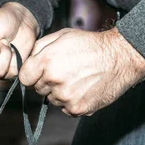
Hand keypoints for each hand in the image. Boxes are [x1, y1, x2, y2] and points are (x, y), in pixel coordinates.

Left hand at [19, 27, 144, 116]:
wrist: (120, 58)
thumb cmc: (91, 45)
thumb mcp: (62, 36)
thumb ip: (39, 48)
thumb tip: (26, 61)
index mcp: (47, 61)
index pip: (24, 78)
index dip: (32, 74)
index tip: (40, 71)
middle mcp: (54, 80)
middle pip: (38, 89)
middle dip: (46, 82)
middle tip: (64, 72)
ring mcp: (66, 97)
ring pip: (52, 100)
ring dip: (60, 92)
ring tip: (76, 79)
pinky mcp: (77, 109)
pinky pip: (65, 109)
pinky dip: (72, 101)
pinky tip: (83, 88)